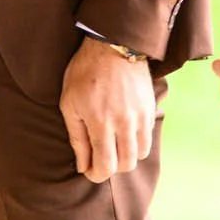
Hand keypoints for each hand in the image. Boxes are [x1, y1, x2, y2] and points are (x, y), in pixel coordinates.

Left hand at [60, 38, 155, 183]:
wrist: (113, 44)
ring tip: (113, 146)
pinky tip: (124, 131)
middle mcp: (124, 123)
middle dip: (112, 168)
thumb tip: (83, 166)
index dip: (96, 174)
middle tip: (100, 158)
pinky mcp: (150, 108)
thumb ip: (77, 138)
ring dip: (127, 156)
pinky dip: (137, 142)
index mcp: (101, 122)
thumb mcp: (69, 104)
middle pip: (126, 165)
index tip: (89, 170)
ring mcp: (141, 116)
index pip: (105, 166)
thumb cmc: (84, 72)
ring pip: (140, 154)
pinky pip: (148, 137)